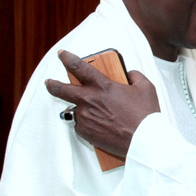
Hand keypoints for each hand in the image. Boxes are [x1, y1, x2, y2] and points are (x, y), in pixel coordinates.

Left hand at [45, 50, 159, 156]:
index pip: (78, 66)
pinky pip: (81, 125)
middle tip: (49, 83)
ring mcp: (85, 117)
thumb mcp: (146, 88)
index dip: (67, 58)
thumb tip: (130, 74)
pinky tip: (101, 125)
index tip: (61, 54)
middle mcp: (89, 101)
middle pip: (61, 89)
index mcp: (102, 86)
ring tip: (95, 113)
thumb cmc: (145, 115)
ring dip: (81, 109)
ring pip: (74, 109)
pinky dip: (88, 123)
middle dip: (52, 84)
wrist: (144, 140)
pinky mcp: (86, 132)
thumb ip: (135, 76)